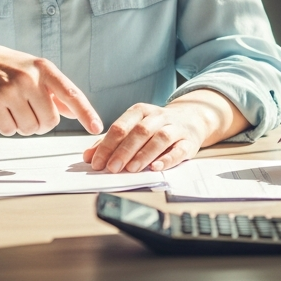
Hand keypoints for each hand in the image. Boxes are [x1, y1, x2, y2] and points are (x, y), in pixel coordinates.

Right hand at [0, 40, 101, 135]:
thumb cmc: (9, 67)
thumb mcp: (35, 71)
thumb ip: (56, 92)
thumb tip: (75, 113)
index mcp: (45, 68)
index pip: (71, 93)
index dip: (86, 112)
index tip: (97, 128)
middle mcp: (30, 78)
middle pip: (49, 121)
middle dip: (42, 124)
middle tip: (31, 113)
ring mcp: (10, 89)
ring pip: (29, 128)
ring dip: (23, 126)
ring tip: (14, 108)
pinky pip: (9, 130)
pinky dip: (7, 127)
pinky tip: (0, 111)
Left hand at [84, 91, 243, 172]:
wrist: (192, 118)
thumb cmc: (156, 126)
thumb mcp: (133, 128)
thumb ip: (110, 142)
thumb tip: (88, 156)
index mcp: (141, 112)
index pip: (121, 126)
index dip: (107, 145)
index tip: (96, 163)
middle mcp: (158, 116)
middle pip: (140, 131)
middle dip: (124, 150)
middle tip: (111, 168)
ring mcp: (175, 128)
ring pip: (160, 138)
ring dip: (144, 154)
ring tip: (131, 169)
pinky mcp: (189, 141)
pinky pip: (179, 149)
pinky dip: (168, 159)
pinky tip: (156, 167)